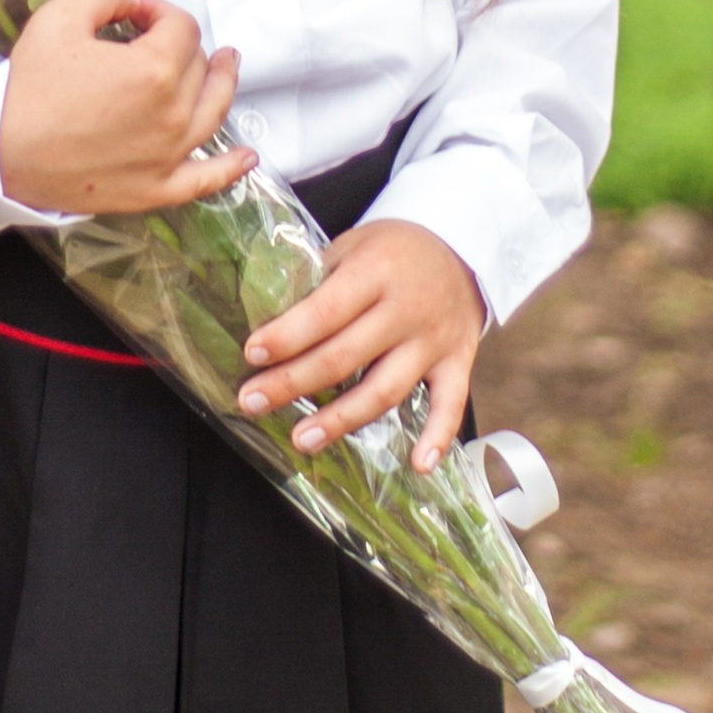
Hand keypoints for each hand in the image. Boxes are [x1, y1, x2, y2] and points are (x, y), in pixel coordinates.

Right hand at [0, 0, 252, 215]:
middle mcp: (174, 114)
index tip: (131, 16)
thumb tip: (128, 4)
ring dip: (223, 84)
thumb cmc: (28, 89)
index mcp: (155, 69)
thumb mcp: (58, 17)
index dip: (157, 11)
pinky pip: (206, 180)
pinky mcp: (157, 189)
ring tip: (226, 65)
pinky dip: (231, 169)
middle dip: (178, 44)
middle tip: (146, 41)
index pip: (179, 26)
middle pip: (197, 64)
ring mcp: (170, 156)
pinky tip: (247, 157)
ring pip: (214, 111)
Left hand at [238, 220, 483, 470]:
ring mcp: (434, 340)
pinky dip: (439, 436)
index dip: (288, 336)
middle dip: (293, 383)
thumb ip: (317, 282)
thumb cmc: (392, 252)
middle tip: (253, 402)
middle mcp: (407, 309)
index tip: (253, 354)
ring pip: (386, 389)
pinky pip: (451, 404)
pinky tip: (419, 465)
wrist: (460, 248)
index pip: (327, 310)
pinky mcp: (458, 363)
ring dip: (343, 420)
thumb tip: (265, 322)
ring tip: (303, 439)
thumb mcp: (351, 246)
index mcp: (376, 272)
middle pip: (345, 357)